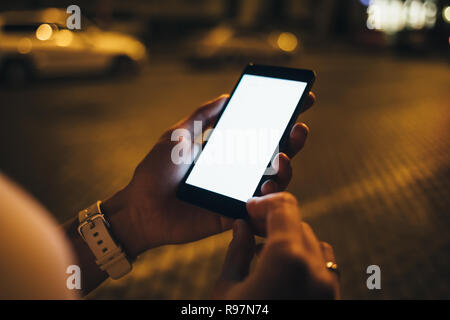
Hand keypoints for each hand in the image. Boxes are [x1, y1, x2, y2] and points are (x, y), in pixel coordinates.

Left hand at [102, 93, 314, 257]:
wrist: (141, 207)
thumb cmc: (157, 170)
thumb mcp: (178, 134)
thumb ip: (203, 116)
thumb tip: (227, 94)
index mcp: (228, 149)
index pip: (262, 132)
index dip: (284, 116)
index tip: (303, 99)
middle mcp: (238, 169)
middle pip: (277, 153)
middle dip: (294, 139)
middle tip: (298, 128)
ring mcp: (238, 191)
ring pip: (276, 180)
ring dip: (287, 168)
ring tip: (281, 159)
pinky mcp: (234, 213)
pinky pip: (260, 208)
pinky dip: (268, 198)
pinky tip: (266, 187)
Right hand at [213, 192, 339, 298]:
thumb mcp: (227, 289)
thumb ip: (237, 251)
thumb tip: (241, 226)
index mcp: (286, 258)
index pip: (284, 207)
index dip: (264, 202)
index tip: (249, 208)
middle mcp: (316, 268)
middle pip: (298, 224)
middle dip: (275, 222)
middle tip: (251, 230)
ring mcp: (329, 287)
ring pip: (312, 244)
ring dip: (290, 240)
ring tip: (264, 255)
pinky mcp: (334, 299)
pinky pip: (323, 267)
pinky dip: (304, 260)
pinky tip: (282, 273)